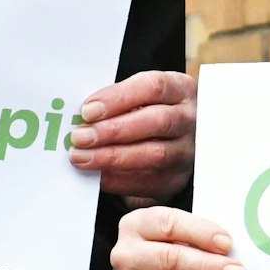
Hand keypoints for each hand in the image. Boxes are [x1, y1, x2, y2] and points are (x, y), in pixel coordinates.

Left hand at [68, 70, 194, 203]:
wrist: (175, 144)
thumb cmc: (150, 112)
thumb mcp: (143, 97)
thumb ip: (118, 101)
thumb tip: (81, 115)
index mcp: (180, 89)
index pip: (153, 87)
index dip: (118, 98)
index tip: (88, 110)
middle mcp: (189, 119)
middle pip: (156, 121)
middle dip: (113, 130)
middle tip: (80, 137)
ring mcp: (186, 151)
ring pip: (154, 155)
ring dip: (112, 157)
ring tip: (82, 157)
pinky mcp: (176, 179)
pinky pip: (148, 182)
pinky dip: (117, 179)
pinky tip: (95, 175)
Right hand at [110, 206, 243, 269]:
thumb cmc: (167, 249)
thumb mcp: (177, 233)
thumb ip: (198, 236)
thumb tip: (230, 251)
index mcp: (137, 225)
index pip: (168, 223)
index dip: (200, 233)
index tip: (227, 244)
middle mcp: (127, 254)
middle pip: (168, 259)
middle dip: (206, 267)